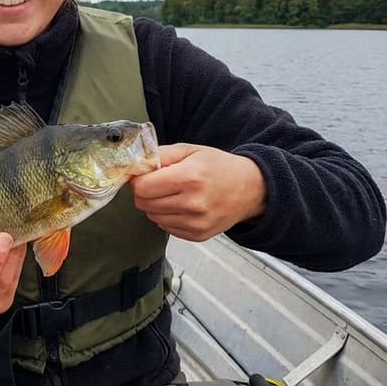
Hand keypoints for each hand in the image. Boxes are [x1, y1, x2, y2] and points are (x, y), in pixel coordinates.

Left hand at [130, 143, 265, 241]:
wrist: (250, 189)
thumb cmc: (219, 167)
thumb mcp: (190, 150)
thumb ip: (160, 155)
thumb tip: (136, 165)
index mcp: (190, 177)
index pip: (143, 187)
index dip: (138, 180)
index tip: (143, 175)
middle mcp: (193, 203)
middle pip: (144, 204)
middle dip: (145, 192)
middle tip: (157, 183)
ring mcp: (196, 222)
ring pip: (153, 217)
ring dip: (156, 205)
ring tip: (173, 194)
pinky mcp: (198, 235)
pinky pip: (166, 227)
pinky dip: (167, 217)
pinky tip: (181, 206)